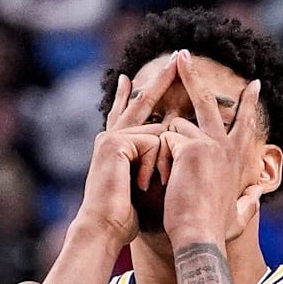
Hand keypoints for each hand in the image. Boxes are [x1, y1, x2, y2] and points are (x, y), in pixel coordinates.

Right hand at [75, 56, 178, 245]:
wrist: (104, 228)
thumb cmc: (124, 218)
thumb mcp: (145, 187)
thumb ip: (155, 166)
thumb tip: (174, 154)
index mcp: (115, 148)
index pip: (123, 115)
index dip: (126, 97)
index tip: (126, 79)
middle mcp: (111, 138)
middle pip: (141, 103)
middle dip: (161, 80)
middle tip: (178, 55)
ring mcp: (111, 137)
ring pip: (159, 133)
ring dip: (162, 164)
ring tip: (145, 188)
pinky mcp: (115, 142)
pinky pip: (154, 142)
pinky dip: (154, 166)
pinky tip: (142, 184)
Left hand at [160, 50, 263, 247]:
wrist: (200, 236)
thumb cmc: (217, 232)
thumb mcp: (240, 215)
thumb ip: (248, 201)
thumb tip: (258, 194)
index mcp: (235, 159)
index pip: (244, 124)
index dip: (250, 103)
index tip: (255, 84)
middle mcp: (223, 146)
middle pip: (208, 103)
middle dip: (193, 76)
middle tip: (183, 55)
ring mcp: (207, 143)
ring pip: (175, 126)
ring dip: (164, 145)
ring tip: (164, 174)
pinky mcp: (190, 147)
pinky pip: (165, 139)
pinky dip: (158, 158)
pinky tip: (159, 178)